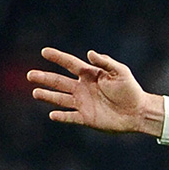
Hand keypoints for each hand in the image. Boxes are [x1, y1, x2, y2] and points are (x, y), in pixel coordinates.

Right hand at [28, 48, 166, 135]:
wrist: (138, 112)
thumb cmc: (131, 90)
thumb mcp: (121, 72)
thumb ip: (106, 62)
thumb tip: (89, 53)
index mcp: (90, 75)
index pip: (70, 64)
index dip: (58, 57)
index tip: (44, 51)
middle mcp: (83, 88)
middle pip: (59, 82)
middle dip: (45, 78)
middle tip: (30, 75)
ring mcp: (83, 103)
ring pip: (60, 98)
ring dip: (48, 96)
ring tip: (35, 92)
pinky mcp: (86, 118)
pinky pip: (70, 117)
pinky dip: (61, 116)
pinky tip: (52, 114)